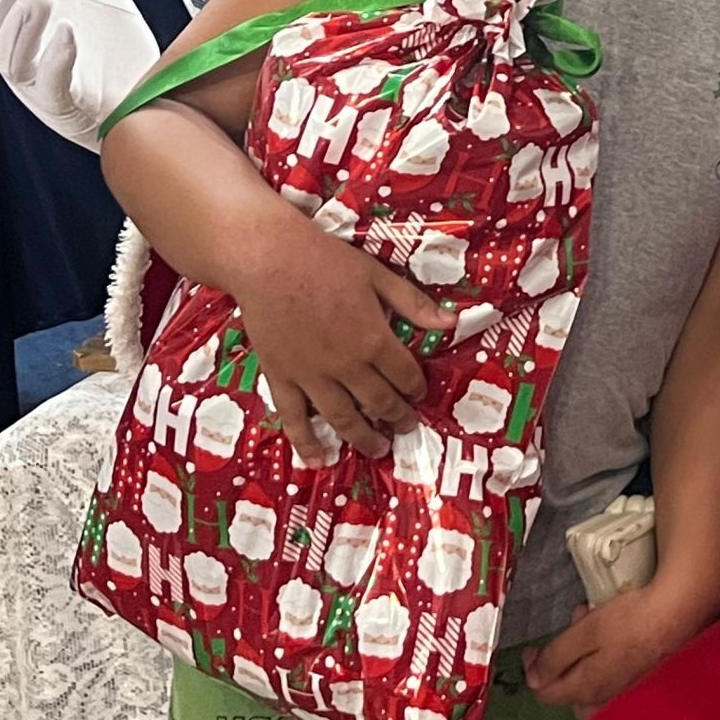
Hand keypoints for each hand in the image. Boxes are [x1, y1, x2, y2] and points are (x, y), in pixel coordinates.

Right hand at [0, 0, 160, 151]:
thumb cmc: (116, 50)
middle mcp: (23, 62)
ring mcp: (44, 90)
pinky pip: (55, 89)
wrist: (158, 99)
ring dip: (21, 25)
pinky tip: (68, 32)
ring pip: (14, 61)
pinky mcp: (74, 111)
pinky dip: (56, 60)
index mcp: (20, 33)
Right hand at [231, 222, 445, 461]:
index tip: (419, 394)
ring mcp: (312, 376)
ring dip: (365, 439)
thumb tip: (452, 323)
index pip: (405, 376)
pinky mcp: (281, 378)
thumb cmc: (325, 262)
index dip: (416, 389)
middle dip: (398, 418)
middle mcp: (346, 366)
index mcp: (374, 340)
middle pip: (380, 403)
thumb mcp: (378, 276)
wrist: (268, 259)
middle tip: (407, 427)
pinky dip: (306, 443)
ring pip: (344, 419)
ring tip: (378, 448)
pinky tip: (317, 460)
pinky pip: (295, 419)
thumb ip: (413, 304)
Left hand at [523, 582, 713, 719]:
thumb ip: (555, 658)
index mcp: (585, 690)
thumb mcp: (585, 633)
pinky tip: (613, 638)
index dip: (532, 671)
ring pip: (591, 686)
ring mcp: (625, 694)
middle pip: (569, 693)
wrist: (680, 614)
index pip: (545, 693)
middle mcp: (604, 700)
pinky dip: (603, 661)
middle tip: (568, 633)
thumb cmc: (630, 621)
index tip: (532, 648)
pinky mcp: (642, 682)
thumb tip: (533, 681)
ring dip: (583, 660)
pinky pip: (611, 679)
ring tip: (590, 625)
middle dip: (561, 665)